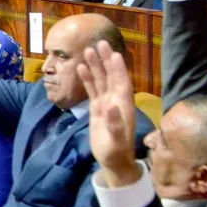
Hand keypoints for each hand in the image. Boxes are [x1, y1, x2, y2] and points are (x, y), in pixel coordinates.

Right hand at [78, 39, 140, 185]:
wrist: (113, 162)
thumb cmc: (116, 151)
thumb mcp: (116, 140)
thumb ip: (114, 123)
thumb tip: (110, 107)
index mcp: (123, 106)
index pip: (122, 83)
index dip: (118, 69)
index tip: (114, 53)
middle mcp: (116, 101)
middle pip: (112, 77)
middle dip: (106, 61)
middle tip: (100, 43)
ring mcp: (107, 104)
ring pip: (101, 81)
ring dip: (96, 66)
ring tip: (88, 50)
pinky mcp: (98, 109)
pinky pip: (93, 90)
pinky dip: (88, 79)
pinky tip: (82, 68)